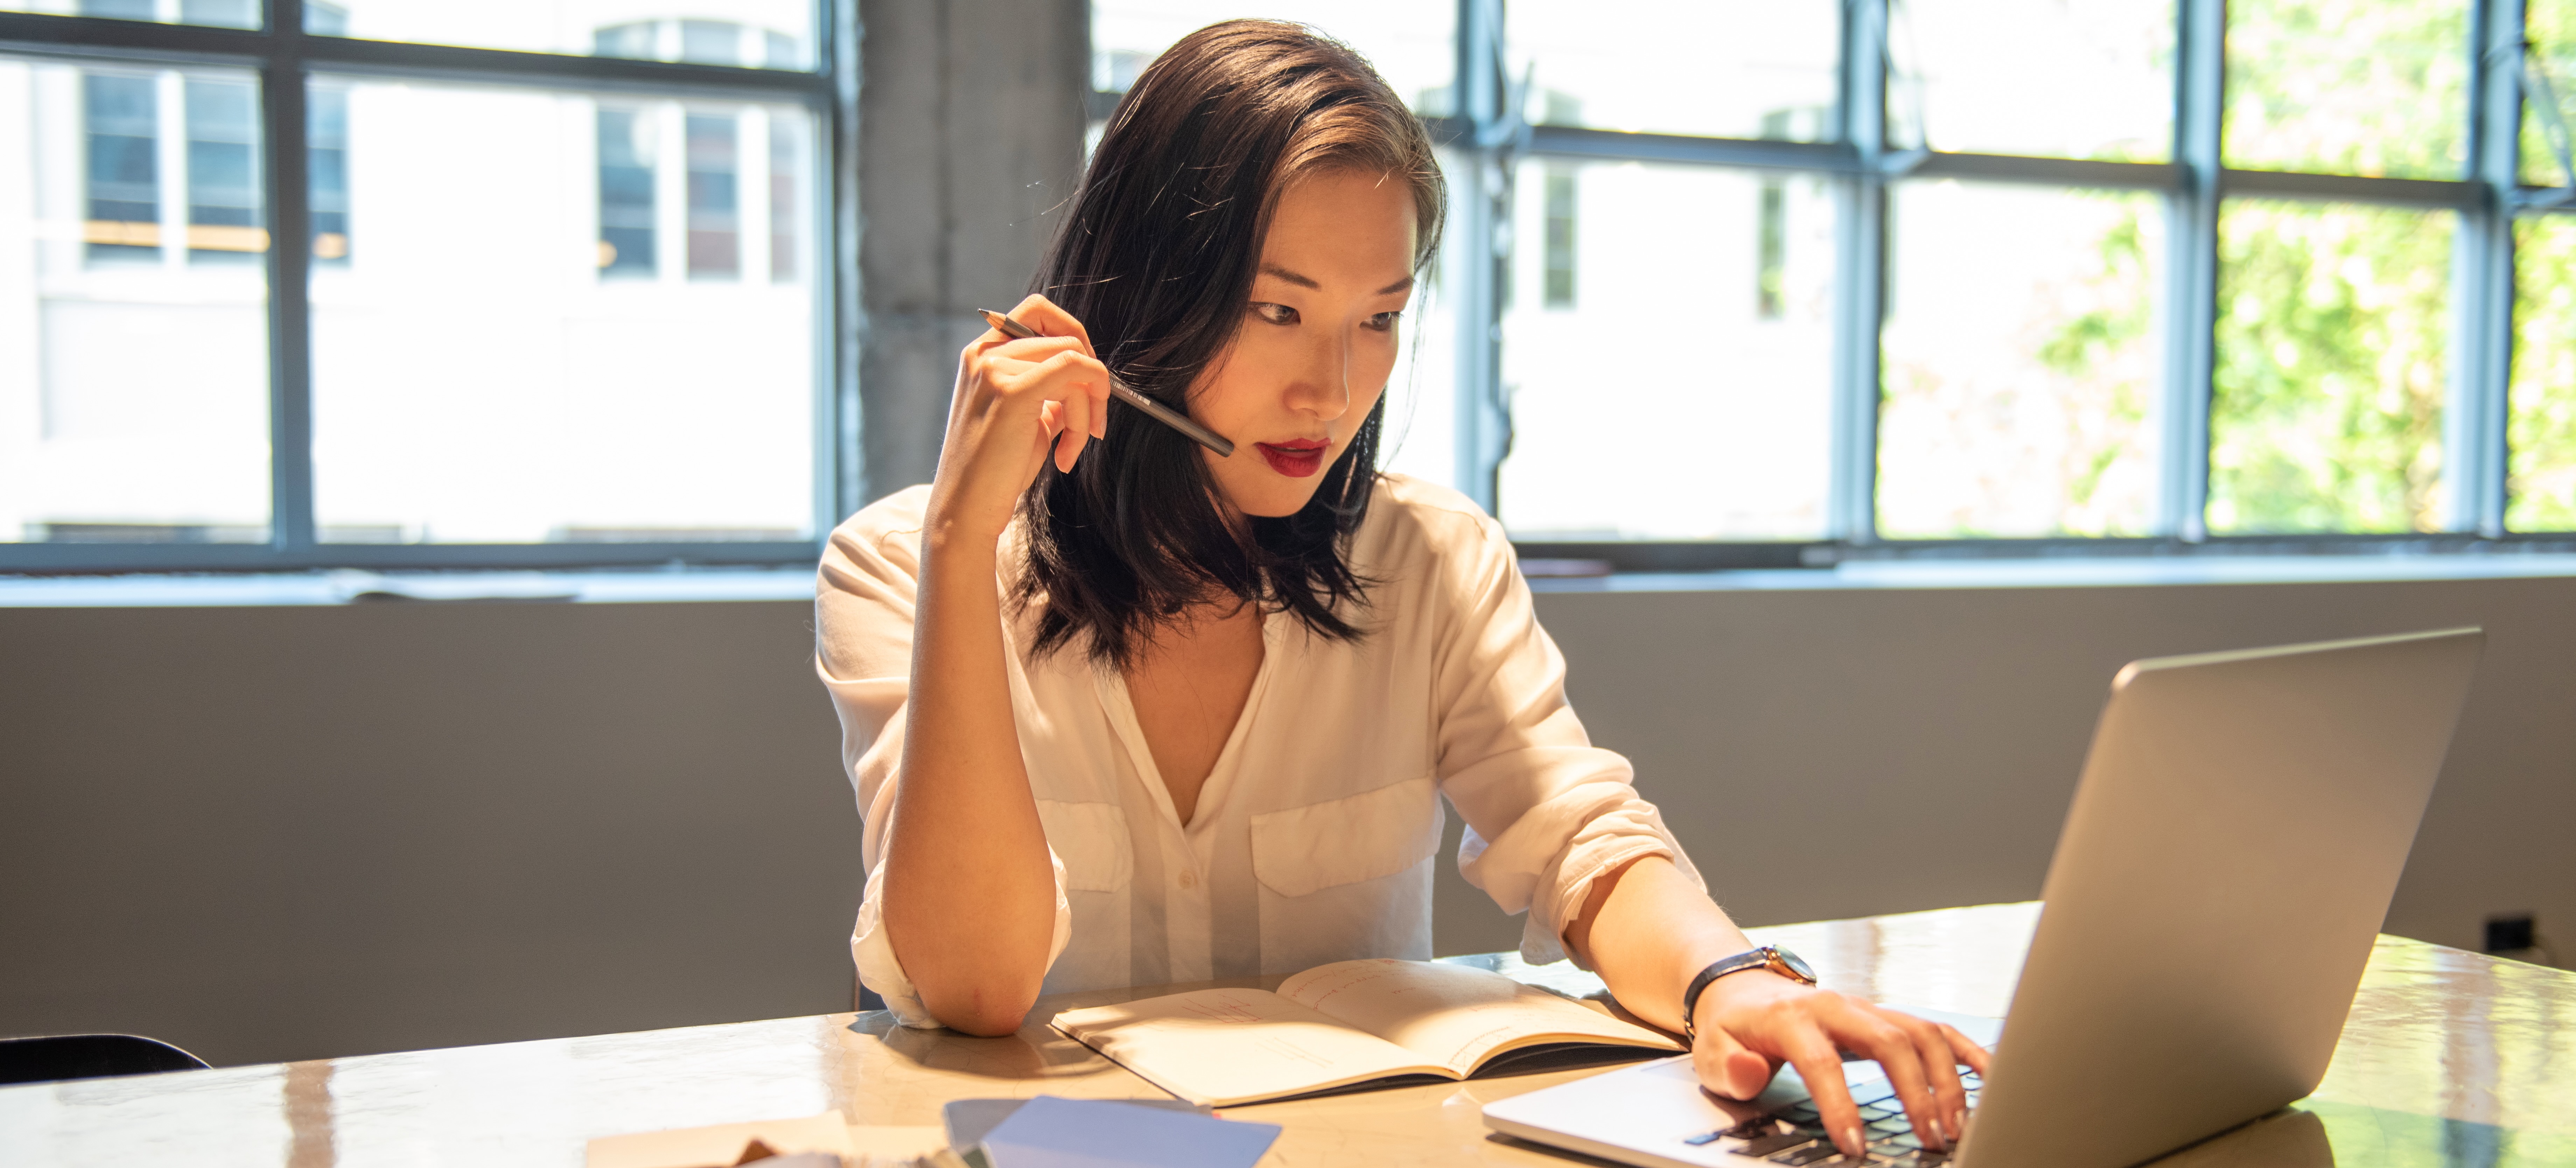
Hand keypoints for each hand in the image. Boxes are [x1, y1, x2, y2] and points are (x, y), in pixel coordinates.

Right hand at [925, 294, 1113, 544]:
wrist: (965, 510)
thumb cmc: (996, 470)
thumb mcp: (1026, 419)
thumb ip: (1050, 390)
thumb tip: (1089, 378)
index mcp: (982, 354)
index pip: (1037, 311)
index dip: (1073, 335)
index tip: (1086, 379)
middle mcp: (984, 353)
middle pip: (1065, 337)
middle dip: (1093, 379)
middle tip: (1092, 422)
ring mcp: (995, 369)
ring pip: (1075, 360)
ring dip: (1087, 408)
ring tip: (1071, 448)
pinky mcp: (1012, 391)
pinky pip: (1075, 371)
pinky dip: (1087, 409)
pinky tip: (1067, 451)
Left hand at [1690, 971, 1990, 1159]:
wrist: (1744, 990)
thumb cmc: (1734, 1028)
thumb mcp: (1713, 1050)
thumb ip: (1730, 1067)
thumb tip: (1751, 1070)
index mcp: (1794, 1017)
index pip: (1823, 1061)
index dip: (1840, 1105)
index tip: (1855, 1146)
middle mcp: (1839, 1006)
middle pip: (1890, 1041)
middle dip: (1916, 1093)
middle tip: (1930, 1139)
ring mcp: (1868, 1008)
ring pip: (1921, 1034)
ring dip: (1945, 1080)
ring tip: (1955, 1127)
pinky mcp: (1886, 1016)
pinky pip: (1935, 1027)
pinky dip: (1966, 1050)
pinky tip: (1989, 1078)